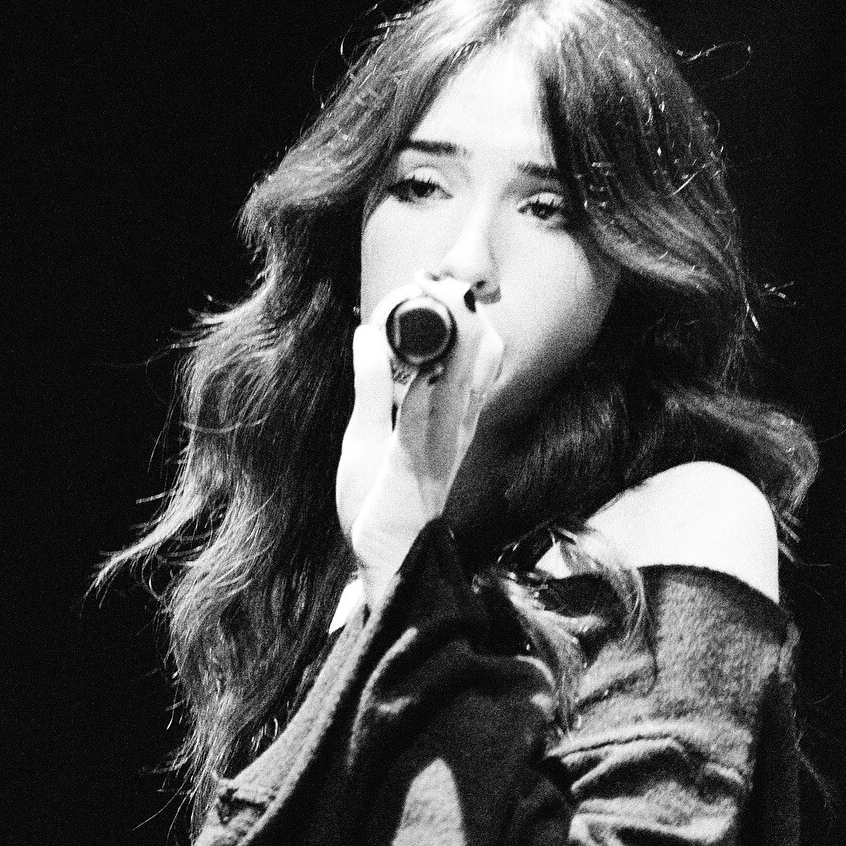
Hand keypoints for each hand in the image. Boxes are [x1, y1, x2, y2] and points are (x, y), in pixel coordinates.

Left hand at [336, 276, 502, 607]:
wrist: (384, 567)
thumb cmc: (380, 507)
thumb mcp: (366, 435)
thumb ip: (370, 387)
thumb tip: (366, 335)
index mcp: (447, 419)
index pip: (469, 355)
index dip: (454, 315)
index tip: (422, 285)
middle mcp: (454, 428)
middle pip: (479, 360)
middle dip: (463, 314)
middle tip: (438, 278)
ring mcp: (441, 447)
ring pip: (463, 384)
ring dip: (458, 340)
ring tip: (451, 298)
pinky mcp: (417, 467)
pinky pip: (427, 422)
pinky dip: (429, 391)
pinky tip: (426, 365)